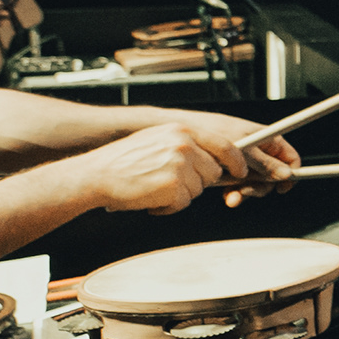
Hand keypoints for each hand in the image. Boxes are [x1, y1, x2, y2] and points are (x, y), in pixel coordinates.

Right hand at [75, 119, 237, 215]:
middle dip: (197, 181)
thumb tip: (213, 158)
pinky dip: (168, 207)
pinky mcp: (173, 187)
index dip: (236, 161)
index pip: (225, 145)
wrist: (97, 175)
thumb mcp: (157, 139)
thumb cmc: (123, 160)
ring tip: (155, 187)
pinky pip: (183, 204)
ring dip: (180, 194)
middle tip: (171, 182)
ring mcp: (180, 166)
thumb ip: (186, 144)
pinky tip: (151, 198)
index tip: (240, 170)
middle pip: (213, 172)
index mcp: (182, 131)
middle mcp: (184, 146)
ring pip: (198, 190)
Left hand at [210, 126, 307, 208]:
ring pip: (256, 182)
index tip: (281, 188)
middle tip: (247, 191)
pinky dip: (235, 190)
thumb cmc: (214, 132)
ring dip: (245, 192)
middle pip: (273, 175)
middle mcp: (259, 150)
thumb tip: (286, 174)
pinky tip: (226, 193)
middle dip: (260, 187)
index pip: (290, 158)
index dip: (290, 174)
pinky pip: (241, 184)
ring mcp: (246, 160)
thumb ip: (266, 163)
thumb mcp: (243, 150)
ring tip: (232, 196)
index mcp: (268, 139)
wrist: (185, 133)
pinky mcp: (233, 168)